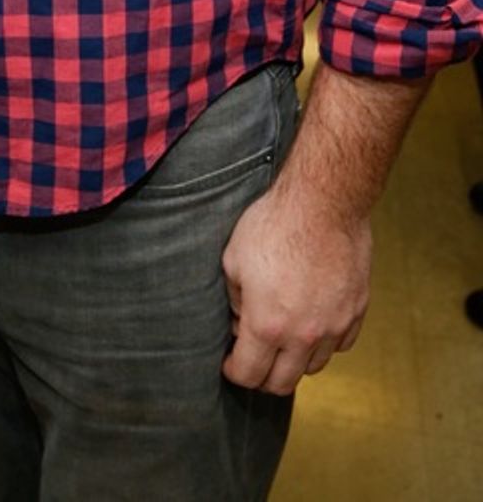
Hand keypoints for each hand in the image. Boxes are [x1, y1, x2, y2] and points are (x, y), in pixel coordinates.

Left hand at [221, 178, 369, 394]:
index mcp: (267, 325)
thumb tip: (240, 320)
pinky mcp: (356, 312)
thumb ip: (234, 298)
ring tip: (283, 340)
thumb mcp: (234, 258)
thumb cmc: (274, 224)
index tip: (230, 364)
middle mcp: (303, 335)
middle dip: (263, 377)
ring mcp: (333, 326)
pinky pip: (339, 345)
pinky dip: (324, 343)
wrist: (323, 203)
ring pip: (313, 367)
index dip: (234, 372)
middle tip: (254, 359)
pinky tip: (312, 323)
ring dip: (295, 361)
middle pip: (282, 382)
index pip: (248, 373)